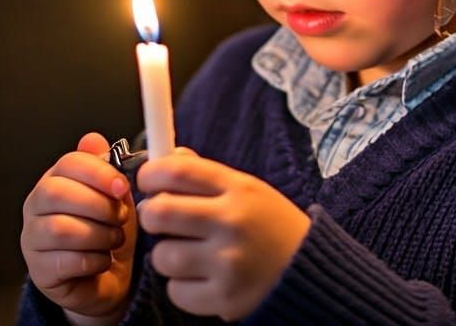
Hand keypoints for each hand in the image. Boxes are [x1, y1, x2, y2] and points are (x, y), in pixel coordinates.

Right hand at [21, 132, 136, 322]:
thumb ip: (106, 167)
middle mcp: (36, 205)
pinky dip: (94, 260)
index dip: (98, 172)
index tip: (122, 186)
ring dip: (99, 234)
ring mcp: (33, 239)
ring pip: (61, 229)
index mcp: (55, 179)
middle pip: (57, 193)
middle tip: (121, 217)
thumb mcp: (114, 195)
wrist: (107, 277)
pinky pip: (66, 262)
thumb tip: (93, 139)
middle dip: (98, 205)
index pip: (68, 163)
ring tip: (115, 239)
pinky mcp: (39, 272)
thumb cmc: (108, 229)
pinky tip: (104, 260)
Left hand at [137, 150, 309, 319]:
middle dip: (150, 214)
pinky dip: (180, 286)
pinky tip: (201, 276)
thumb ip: (206, 174)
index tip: (146, 179)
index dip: (151, 173)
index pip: (179, 171)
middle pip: (161, 212)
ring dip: (166, 254)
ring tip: (187, 251)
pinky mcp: (225, 299)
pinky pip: (176, 292)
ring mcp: (228, 262)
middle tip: (158, 217)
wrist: (309, 270)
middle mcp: (232, 222)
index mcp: (238, 188)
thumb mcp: (247, 188)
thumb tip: (168, 158)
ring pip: (163, 256)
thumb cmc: (271, 224)